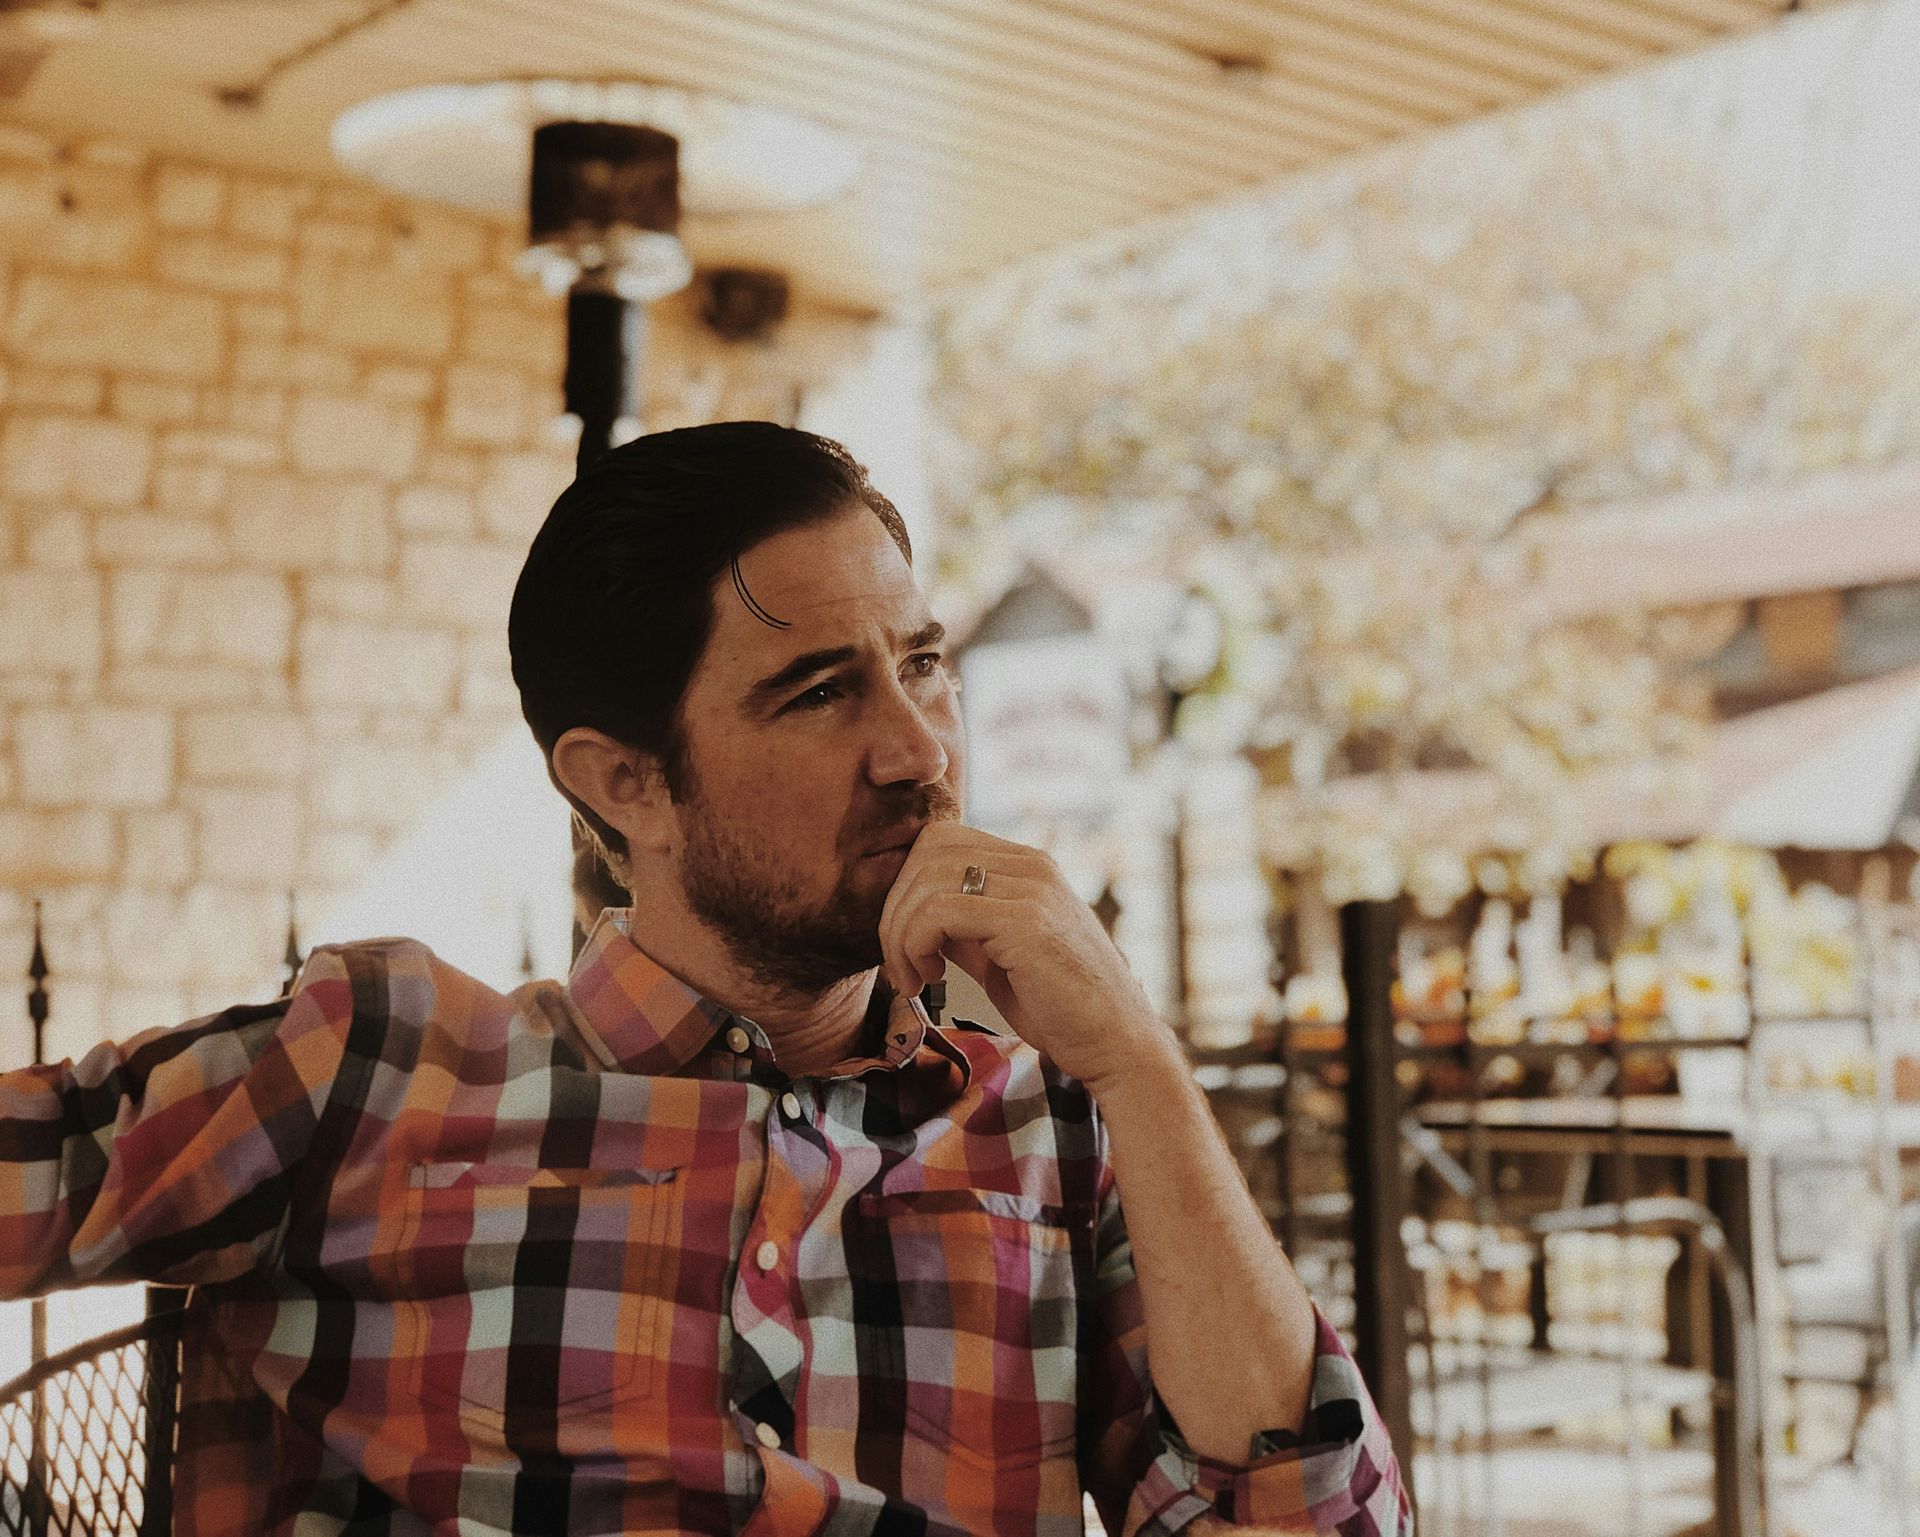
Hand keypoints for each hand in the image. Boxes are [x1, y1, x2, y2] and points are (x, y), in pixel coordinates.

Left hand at [876, 822, 1179, 1092]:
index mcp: (1028, 867)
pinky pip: (939, 911)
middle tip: (902, 965)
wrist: (1116, 1044)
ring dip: (900, 933)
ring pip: (927, 879)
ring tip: (914, 978)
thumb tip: (915, 918)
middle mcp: (1031, 865)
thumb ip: (964, 929)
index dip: (908, 887)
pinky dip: (915, 945)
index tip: (907, 943)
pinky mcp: (1026, 921)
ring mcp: (1032, 888)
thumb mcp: (1001, 956)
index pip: (941, 840)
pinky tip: (930, 978)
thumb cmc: (1062, 1009)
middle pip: (927, 851)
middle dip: (896, 909)